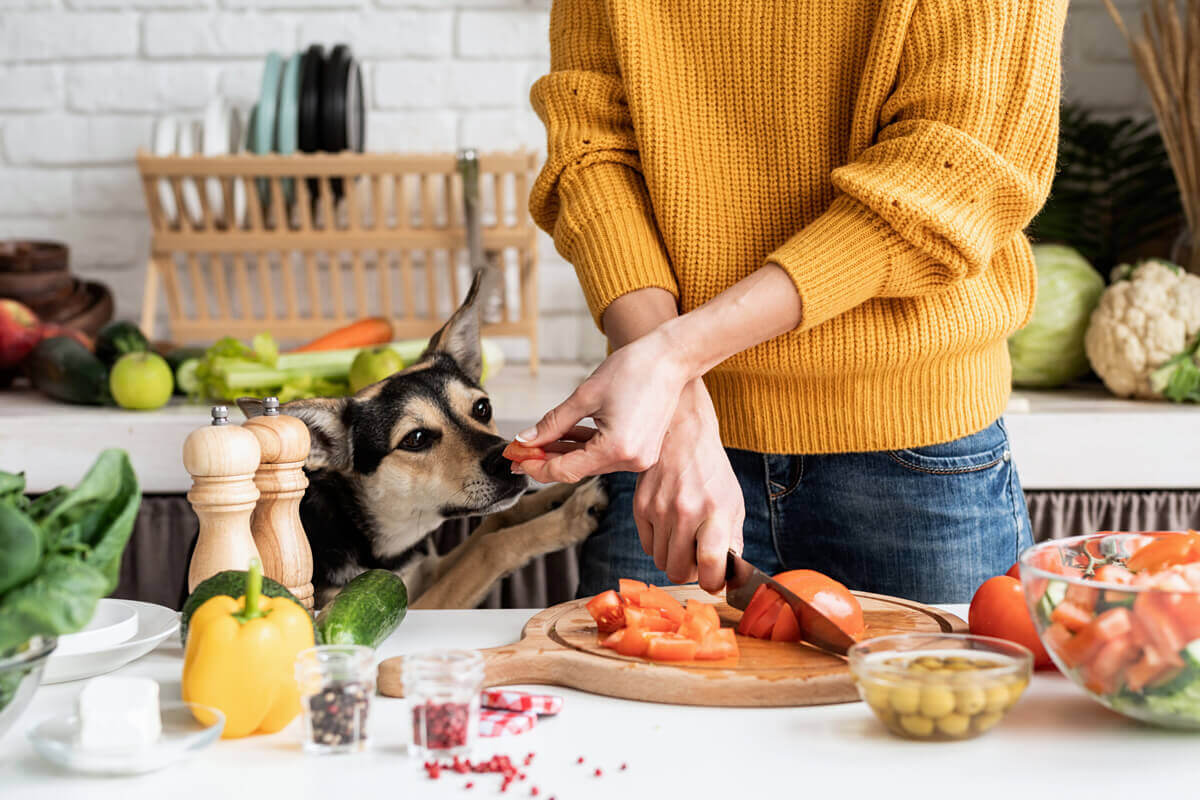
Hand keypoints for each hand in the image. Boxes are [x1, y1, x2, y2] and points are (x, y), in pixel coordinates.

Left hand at [514, 328, 691, 483]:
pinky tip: (564, 437)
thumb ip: (553, 423)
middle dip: (546, 459)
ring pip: (590, 463)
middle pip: (577, 469)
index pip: (565, 470)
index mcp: (617, 449)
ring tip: (537, 442)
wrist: (671, 358)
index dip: (536, 465)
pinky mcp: (642, 450)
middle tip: (519, 452)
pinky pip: (605, 454)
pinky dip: (585, 447)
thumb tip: (527, 439)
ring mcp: (639, 457)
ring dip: (564, 453)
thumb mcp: (585, 396)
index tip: (515, 457)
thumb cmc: (634, 369)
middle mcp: (631, 460)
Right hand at [633, 380, 743, 591]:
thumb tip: (728, 573)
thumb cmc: (711, 470)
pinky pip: (647, 546)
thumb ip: (732, 539)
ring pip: (661, 562)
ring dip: (674, 558)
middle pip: (679, 571)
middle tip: (698, 559)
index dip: (713, 583)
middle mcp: (685, 512)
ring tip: (685, 539)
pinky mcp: (640, 506)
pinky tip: (670, 527)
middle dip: (690, 573)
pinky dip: (659, 544)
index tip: (715, 581)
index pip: (711, 565)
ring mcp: (659, 510)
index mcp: (715, 511)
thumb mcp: (733, 501)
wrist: (682, 434)